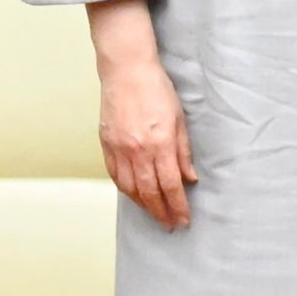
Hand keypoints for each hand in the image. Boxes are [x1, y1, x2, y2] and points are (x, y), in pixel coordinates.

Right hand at [90, 0, 194, 230]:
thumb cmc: (156, 89)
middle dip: (161, 212)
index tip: (183, 219)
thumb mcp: (179, 119)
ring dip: (142, 205)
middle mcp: (138, 150)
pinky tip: (133, 195)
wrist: (126, 70)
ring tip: (154, 213)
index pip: (171, 185)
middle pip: (150, 192)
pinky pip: (115, 175)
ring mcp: (119, 148)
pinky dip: (125, 189)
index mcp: (160, 143)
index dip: (178, 206)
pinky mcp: (106, 144)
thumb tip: (190, 178)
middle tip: (170, 225)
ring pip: (130, 188)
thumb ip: (184, 151)